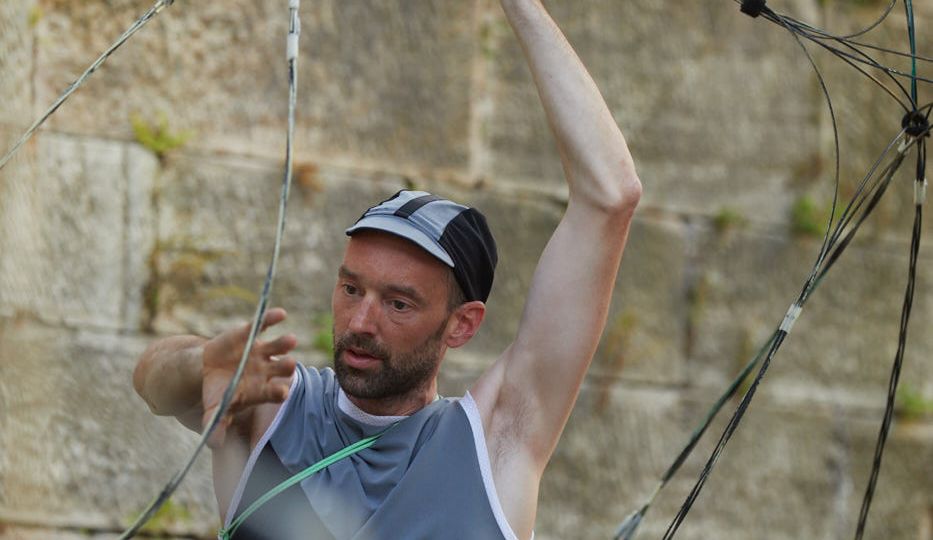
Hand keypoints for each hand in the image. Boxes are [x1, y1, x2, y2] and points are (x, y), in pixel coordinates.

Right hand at [201, 307, 297, 447]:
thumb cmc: (217, 394)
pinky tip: (280, 314)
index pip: (277, 392)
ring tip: (290, 340)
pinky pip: (264, 324)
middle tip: (289, 364)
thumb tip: (213, 444)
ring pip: (278, 346)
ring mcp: (261, 351)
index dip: (280, 392)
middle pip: (283, 368)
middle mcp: (268, 370)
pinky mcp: (251, 334)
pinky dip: (271, 318)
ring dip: (284, 343)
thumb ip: (216, 425)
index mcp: (264, 389)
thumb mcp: (214, 410)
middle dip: (286, 366)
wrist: (206, 370)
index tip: (281, 392)